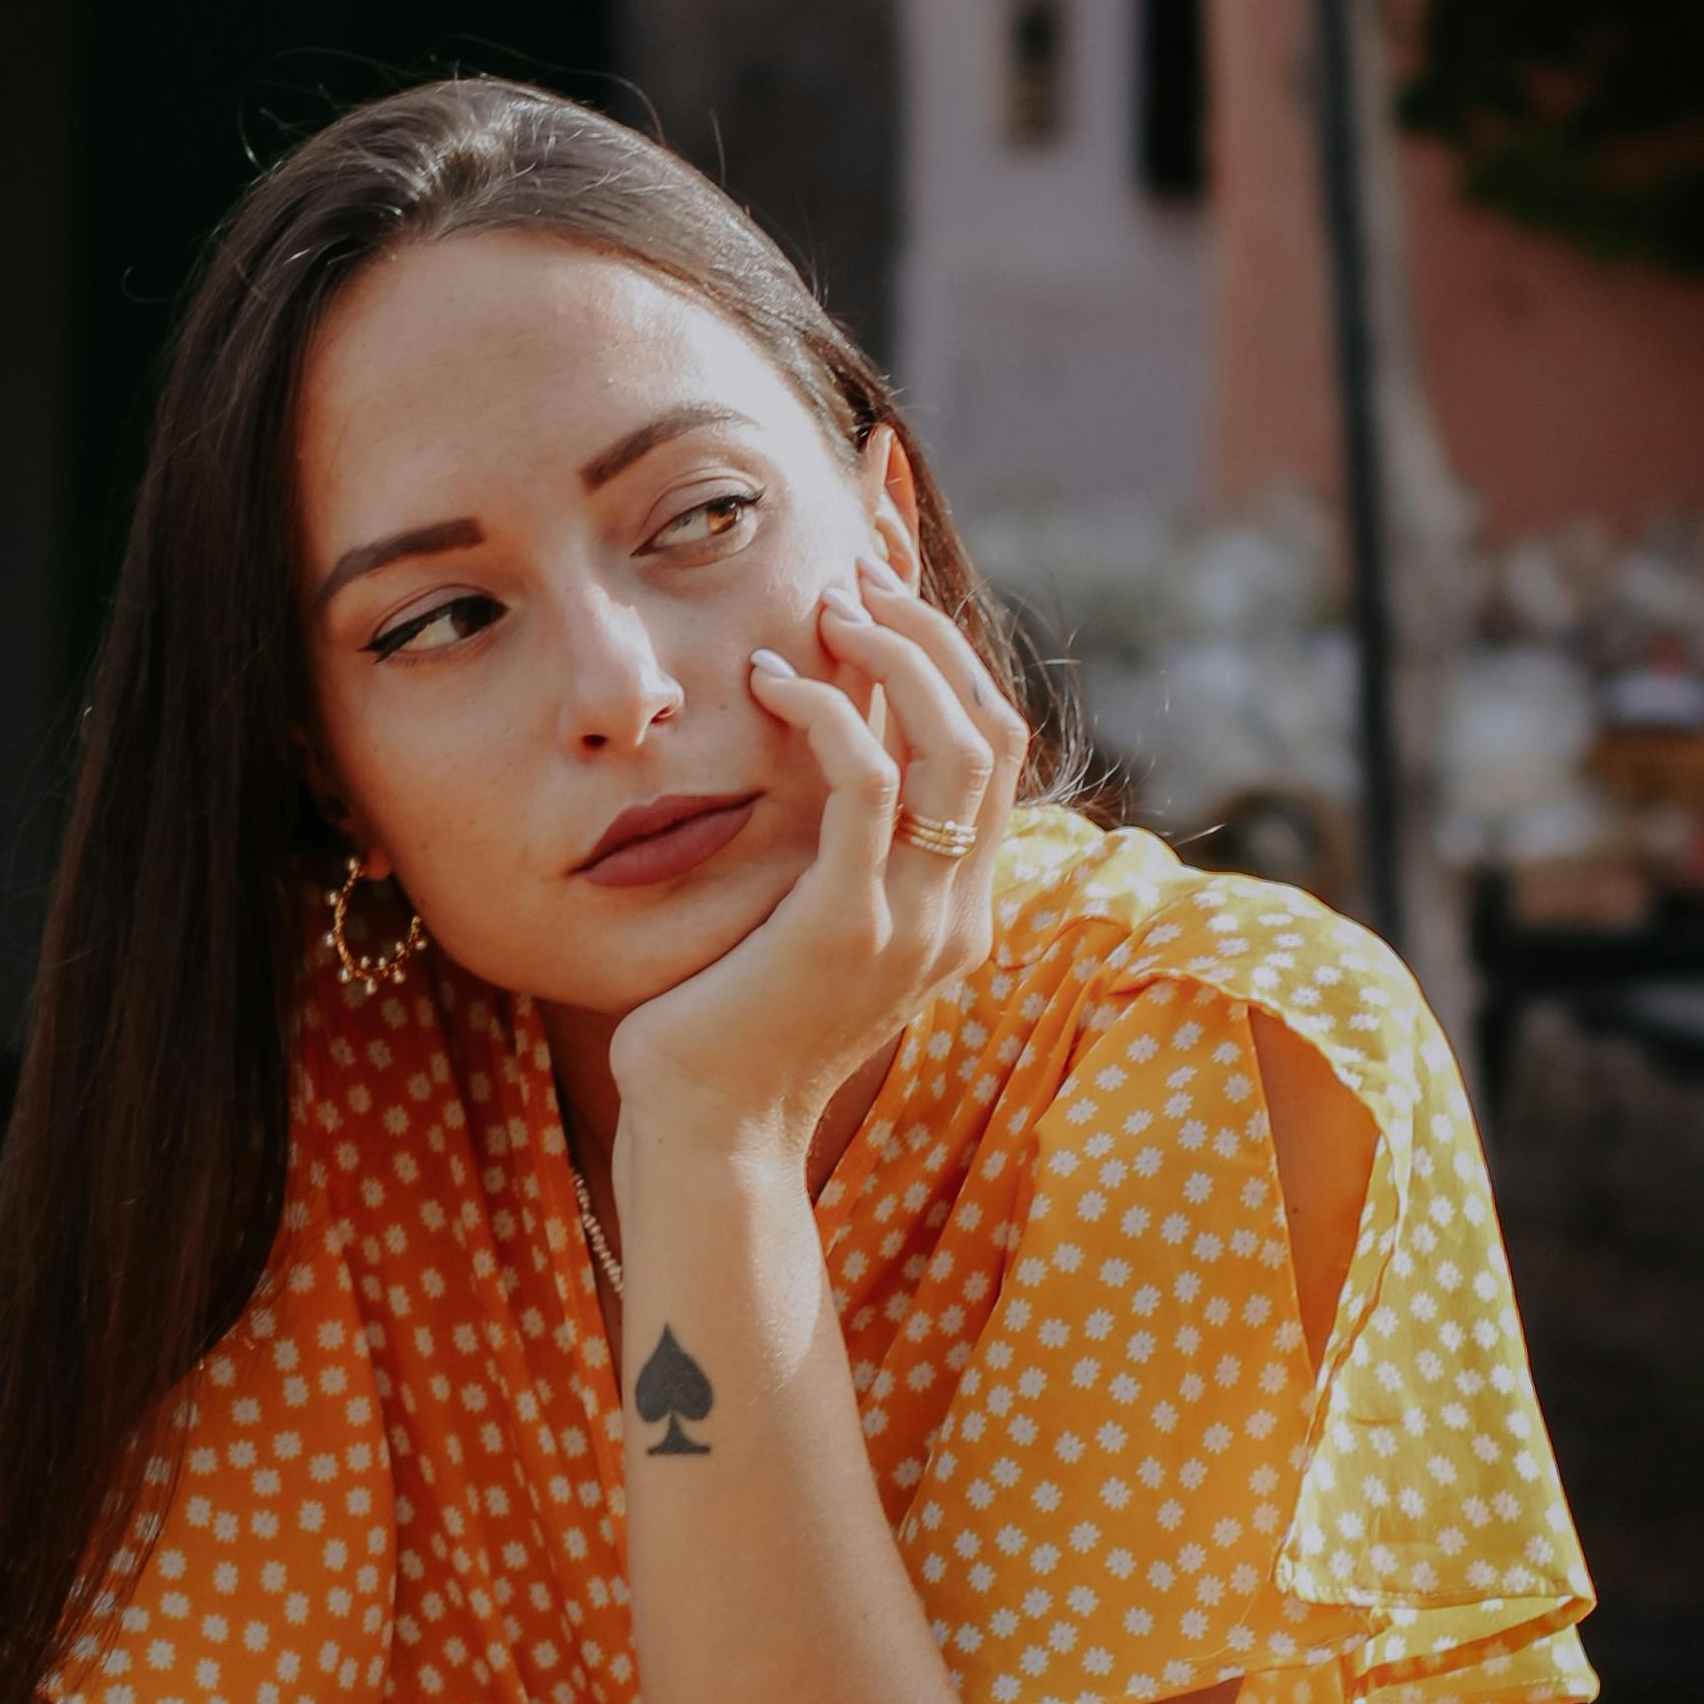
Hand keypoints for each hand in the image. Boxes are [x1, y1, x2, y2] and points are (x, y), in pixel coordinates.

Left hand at [607, 576, 1027, 1157]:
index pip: (992, 745)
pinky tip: (773, 683)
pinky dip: (829, 714)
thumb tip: (816, 730)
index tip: (890, 573)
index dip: (953, 648)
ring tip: (827, 607)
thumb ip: (834, 839)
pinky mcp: (848, 925)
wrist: (709, 1130)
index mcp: (959, 904)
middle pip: (994, 727)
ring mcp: (914, 921)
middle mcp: (957, 910)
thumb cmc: (731, 1019)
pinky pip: (869, 786)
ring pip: (955, 742)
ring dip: (896, 654)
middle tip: (858, 573)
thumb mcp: (804, 914)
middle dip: (932, 631)